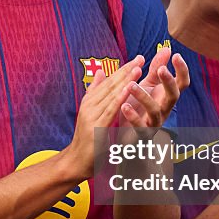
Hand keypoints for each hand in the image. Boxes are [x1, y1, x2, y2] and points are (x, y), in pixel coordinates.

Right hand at [68, 56, 146, 176]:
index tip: (138, 59)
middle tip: (141, 58)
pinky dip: (120, 98)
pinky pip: (110, 110)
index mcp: (90, 100)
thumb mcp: (90, 112)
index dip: (124, 69)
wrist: (76, 161)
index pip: (109, 81)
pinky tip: (129, 89)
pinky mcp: (96, 126)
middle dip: (127, 70)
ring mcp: (92, 115)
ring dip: (125, 80)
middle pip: (111, 85)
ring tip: (138, 69)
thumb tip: (100, 72)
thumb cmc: (86, 138)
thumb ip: (95, 92)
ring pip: (111, 94)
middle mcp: (90, 105)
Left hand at [120, 49, 188, 128]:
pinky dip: (132, 116)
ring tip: (131, 85)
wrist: (128, 135)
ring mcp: (154, 122)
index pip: (181, 83)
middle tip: (161, 69)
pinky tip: (124, 106)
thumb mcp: (148, 85)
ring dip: (144, 97)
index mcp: (166, 96)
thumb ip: (156, 68)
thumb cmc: (140, 106)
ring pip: (155, 111)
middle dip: (168, 82)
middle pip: (173, 96)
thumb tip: (167, 48)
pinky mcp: (142, 133)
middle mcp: (164, 109)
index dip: (182, 70)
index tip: (176, 55)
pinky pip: (140, 126)